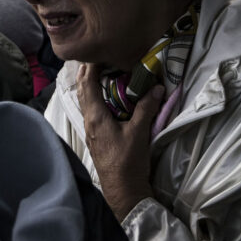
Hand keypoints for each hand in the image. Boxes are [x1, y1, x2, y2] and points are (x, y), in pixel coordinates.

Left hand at [77, 62, 163, 220]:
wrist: (123, 192)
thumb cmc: (128, 163)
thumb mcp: (139, 133)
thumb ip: (146, 108)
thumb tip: (157, 87)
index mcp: (95, 116)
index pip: (87, 83)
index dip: (91, 65)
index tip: (99, 49)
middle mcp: (89, 120)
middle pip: (83, 89)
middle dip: (87, 70)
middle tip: (97, 54)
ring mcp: (91, 129)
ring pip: (86, 99)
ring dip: (90, 83)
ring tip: (98, 69)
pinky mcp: (97, 136)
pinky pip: (92, 109)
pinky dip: (96, 96)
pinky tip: (105, 95)